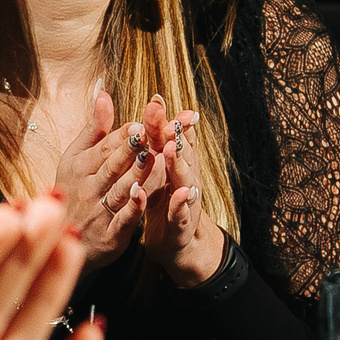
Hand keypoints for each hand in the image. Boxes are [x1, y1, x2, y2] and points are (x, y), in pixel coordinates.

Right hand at [57, 85, 155, 270]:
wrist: (64, 240)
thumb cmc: (74, 191)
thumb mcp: (76, 158)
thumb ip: (95, 128)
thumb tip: (103, 91)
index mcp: (80, 166)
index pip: (104, 147)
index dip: (123, 135)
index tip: (140, 122)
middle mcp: (88, 187)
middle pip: (113, 165)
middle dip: (131, 149)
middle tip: (149, 133)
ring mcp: (98, 212)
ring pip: (121, 188)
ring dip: (137, 173)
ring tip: (153, 157)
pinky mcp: (110, 235)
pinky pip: (123, 219)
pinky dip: (133, 207)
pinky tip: (143, 194)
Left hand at [138, 94, 223, 287]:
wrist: (176, 240)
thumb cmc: (165, 199)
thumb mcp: (159, 169)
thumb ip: (156, 140)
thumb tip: (151, 105)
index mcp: (177, 163)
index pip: (172, 137)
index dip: (164, 118)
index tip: (155, 99)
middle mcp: (186, 176)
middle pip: (182, 152)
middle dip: (175, 134)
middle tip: (167, 116)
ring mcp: (187, 199)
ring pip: (186, 178)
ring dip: (179, 163)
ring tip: (172, 148)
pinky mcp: (183, 223)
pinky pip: (183, 212)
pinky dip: (181, 203)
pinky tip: (179, 193)